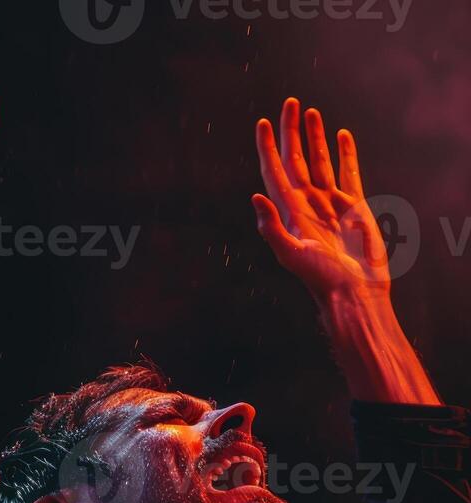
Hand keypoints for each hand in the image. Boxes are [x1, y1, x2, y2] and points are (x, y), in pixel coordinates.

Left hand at [252, 98, 389, 302]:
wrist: (354, 290)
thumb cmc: (321, 278)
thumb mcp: (292, 255)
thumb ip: (272, 228)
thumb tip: (256, 196)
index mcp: (291, 212)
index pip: (275, 172)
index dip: (267, 147)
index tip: (261, 123)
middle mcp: (308, 203)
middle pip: (295, 159)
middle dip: (291, 131)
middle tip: (289, 102)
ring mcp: (331, 203)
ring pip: (320, 161)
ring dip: (315, 137)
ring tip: (311, 112)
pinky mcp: (353, 206)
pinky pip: (348, 172)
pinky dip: (345, 153)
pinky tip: (341, 135)